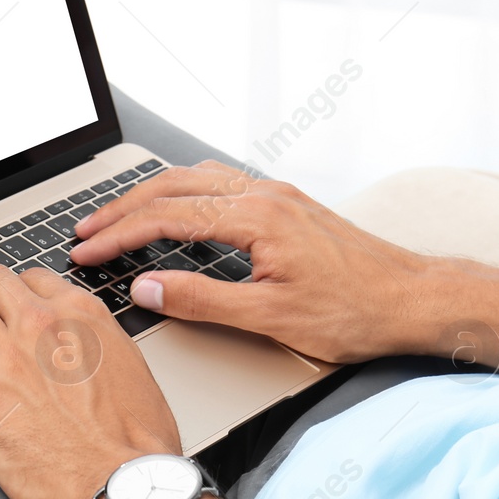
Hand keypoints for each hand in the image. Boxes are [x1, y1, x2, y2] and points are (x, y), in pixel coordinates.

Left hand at [0, 264, 179, 498]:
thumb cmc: (135, 444)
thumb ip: (100, 345)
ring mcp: (7, 356)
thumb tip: (85, 348)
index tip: (13, 317)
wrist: (121, 484)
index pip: (34, 279)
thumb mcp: (133, 370)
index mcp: (82, 316)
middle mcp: (41, 324)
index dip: (19, 298)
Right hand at [68, 161, 443, 364]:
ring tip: (117, 219)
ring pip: (196, 179)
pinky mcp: (288, 204)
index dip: (118, 237)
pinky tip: (176, 208)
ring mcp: (278, 194)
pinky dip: (184, 193)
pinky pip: (221, 184)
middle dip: (122, 209)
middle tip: (85, 233)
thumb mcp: (270, 318)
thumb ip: (202, 301)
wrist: (413, 298)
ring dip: (151, 197)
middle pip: (173, 188)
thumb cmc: (354, 312)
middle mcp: (265, 194)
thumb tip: (147, 289)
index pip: (166, 218)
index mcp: (256, 217)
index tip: (86, 253)